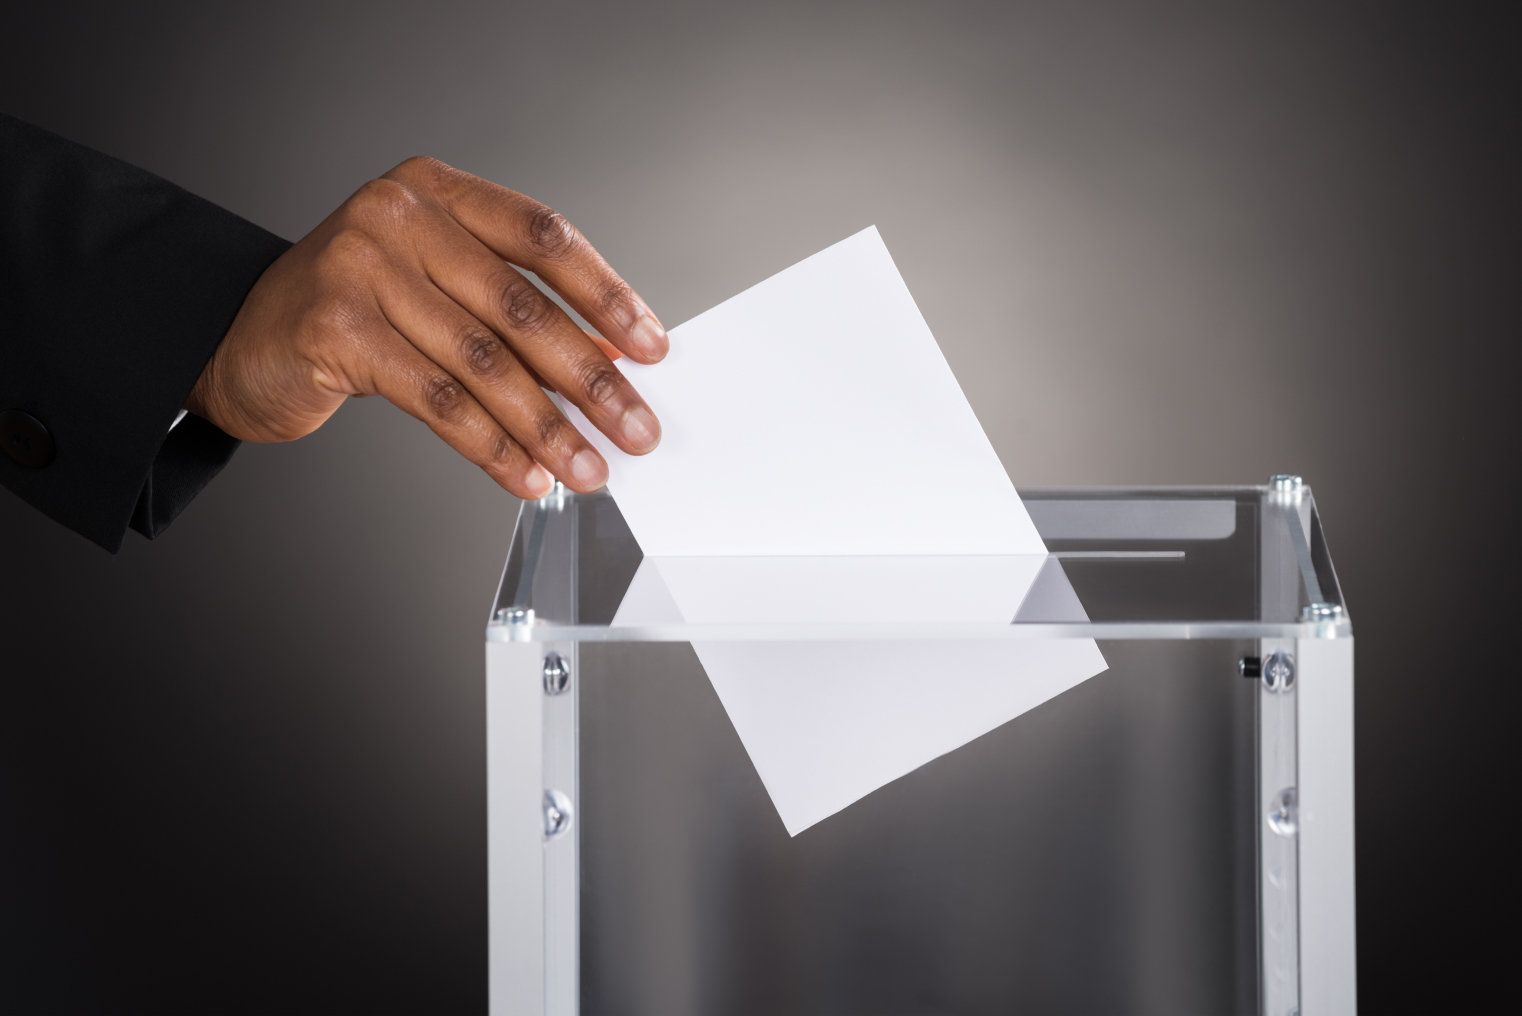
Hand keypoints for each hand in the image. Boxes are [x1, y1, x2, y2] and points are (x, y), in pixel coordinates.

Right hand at [184, 157, 665, 498]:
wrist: (239, 339)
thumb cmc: (353, 312)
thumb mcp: (435, 286)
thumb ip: (509, 309)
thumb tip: (605, 363)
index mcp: (438, 190)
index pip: (544, 237)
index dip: (605, 295)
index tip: (650, 347)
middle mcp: (399, 215)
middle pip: (521, 306)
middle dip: (590, 378)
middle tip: (635, 426)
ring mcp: (360, 266)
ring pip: (482, 361)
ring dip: (547, 425)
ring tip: (588, 466)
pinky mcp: (334, 328)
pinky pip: (435, 399)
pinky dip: (490, 445)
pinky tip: (524, 474)